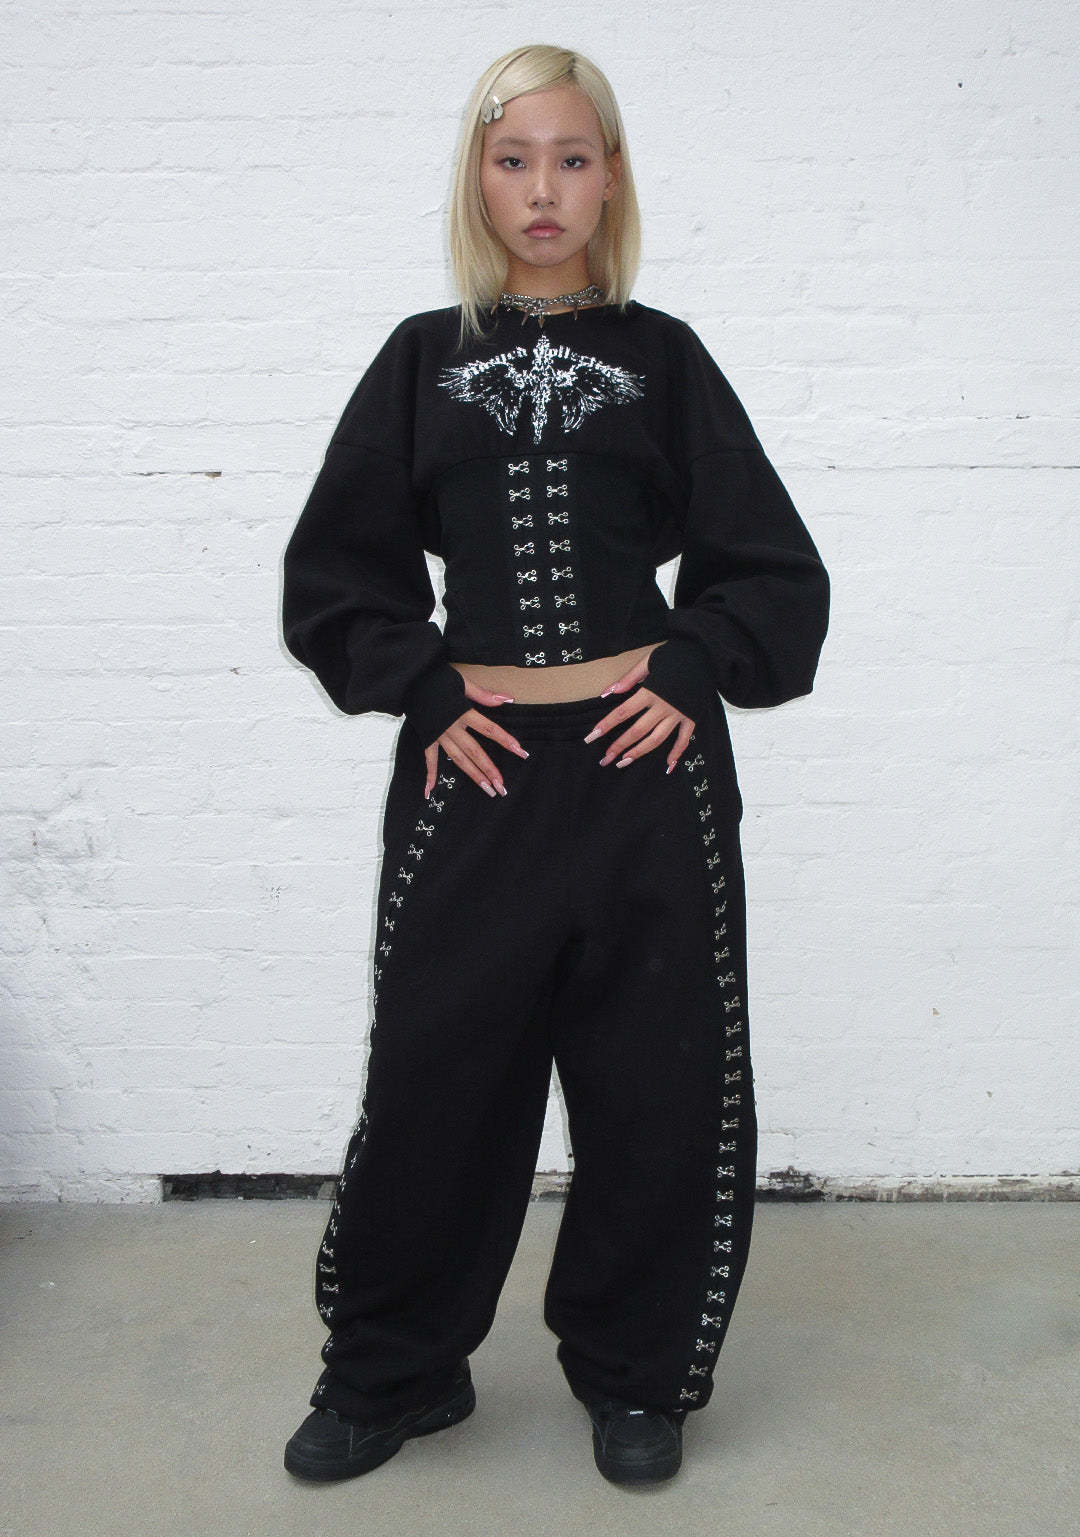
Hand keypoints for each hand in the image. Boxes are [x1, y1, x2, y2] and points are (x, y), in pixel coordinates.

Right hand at [423, 679, 528, 799]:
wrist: (409, 681)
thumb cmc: (436, 679)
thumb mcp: (462, 682)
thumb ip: (484, 694)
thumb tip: (507, 699)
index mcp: (462, 713)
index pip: (489, 729)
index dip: (506, 740)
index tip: (521, 752)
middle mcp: (452, 728)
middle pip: (474, 752)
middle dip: (489, 770)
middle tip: (502, 787)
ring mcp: (439, 735)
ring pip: (458, 759)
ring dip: (473, 775)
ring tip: (486, 790)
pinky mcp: (427, 738)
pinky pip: (429, 759)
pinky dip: (430, 774)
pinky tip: (429, 791)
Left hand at [584, 655, 695, 775]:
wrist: (704, 655)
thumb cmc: (674, 656)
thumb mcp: (648, 661)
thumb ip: (629, 678)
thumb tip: (607, 692)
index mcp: (651, 692)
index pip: (623, 712)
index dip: (606, 725)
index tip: (591, 737)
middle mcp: (663, 706)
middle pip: (637, 730)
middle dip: (620, 745)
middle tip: (605, 759)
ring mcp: (678, 714)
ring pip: (657, 738)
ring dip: (640, 752)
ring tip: (624, 762)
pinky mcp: (692, 717)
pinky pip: (684, 738)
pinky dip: (677, 752)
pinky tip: (668, 765)